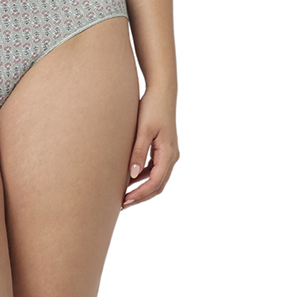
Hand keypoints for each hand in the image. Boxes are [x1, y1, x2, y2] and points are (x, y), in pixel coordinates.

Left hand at [122, 86, 177, 208]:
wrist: (162, 92)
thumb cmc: (152, 108)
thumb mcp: (143, 130)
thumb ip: (138, 153)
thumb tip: (132, 175)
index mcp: (168, 153)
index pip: (155, 182)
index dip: (140, 194)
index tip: (125, 201)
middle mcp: (172, 156)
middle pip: (158, 185)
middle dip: (141, 196)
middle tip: (123, 204)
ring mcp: (169, 153)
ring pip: (157, 179)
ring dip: (142, 188)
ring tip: (125, 195)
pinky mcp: (164, 149)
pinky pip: (155, 170)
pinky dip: (144, 178)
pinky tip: (129, 179)